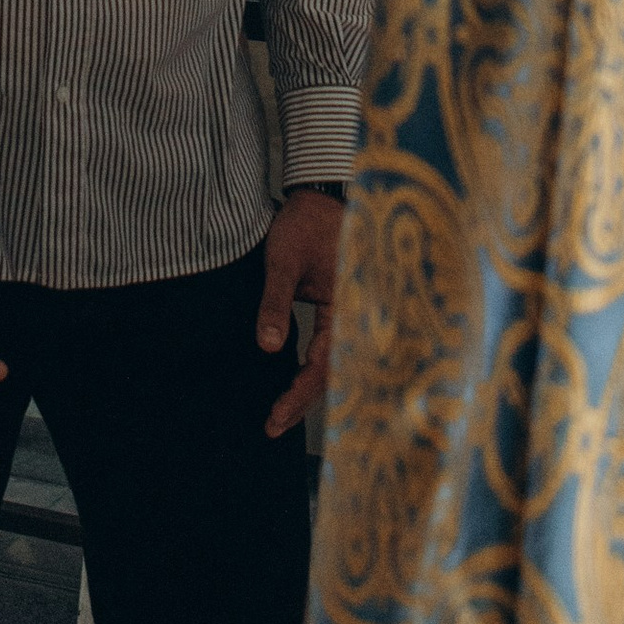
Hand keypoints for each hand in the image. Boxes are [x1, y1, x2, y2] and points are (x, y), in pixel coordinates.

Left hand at [258, 187, 343, 434]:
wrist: (321, 197)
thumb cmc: (304, 225)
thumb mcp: (282, 261)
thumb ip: (275, 303)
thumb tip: (266, 347)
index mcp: (347, 309)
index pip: (323, 366)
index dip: (298, 395)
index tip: (274, 417)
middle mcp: (356, 318)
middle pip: (333, 374)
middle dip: (302, 402)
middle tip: (272, 427)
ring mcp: (352, 315)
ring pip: (335, 364)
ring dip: (309, 390)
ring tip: (281, 414)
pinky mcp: (343, 310)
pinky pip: (334, 349)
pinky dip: (316, 370)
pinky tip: (297, 381)